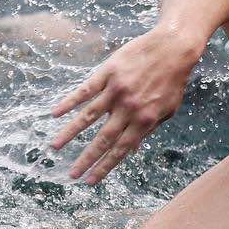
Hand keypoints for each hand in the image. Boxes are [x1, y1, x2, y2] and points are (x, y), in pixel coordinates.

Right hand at [49, 26, 201, 183]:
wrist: (174, 47)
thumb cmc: (172, 80)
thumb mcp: (167, 109)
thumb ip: (148, 129)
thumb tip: (132, 150)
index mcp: (145, 119)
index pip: (121, 149)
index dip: (105, 166)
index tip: (90, 181)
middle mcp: (129, 108)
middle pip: (103, 138)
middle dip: (86, 159)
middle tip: (71, 174)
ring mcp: (117, 90)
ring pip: (88, 116)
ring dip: (70, 133)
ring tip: (55, 148)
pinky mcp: (109, 73)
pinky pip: (85, 90)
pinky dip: (69, 102)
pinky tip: (55, 113)